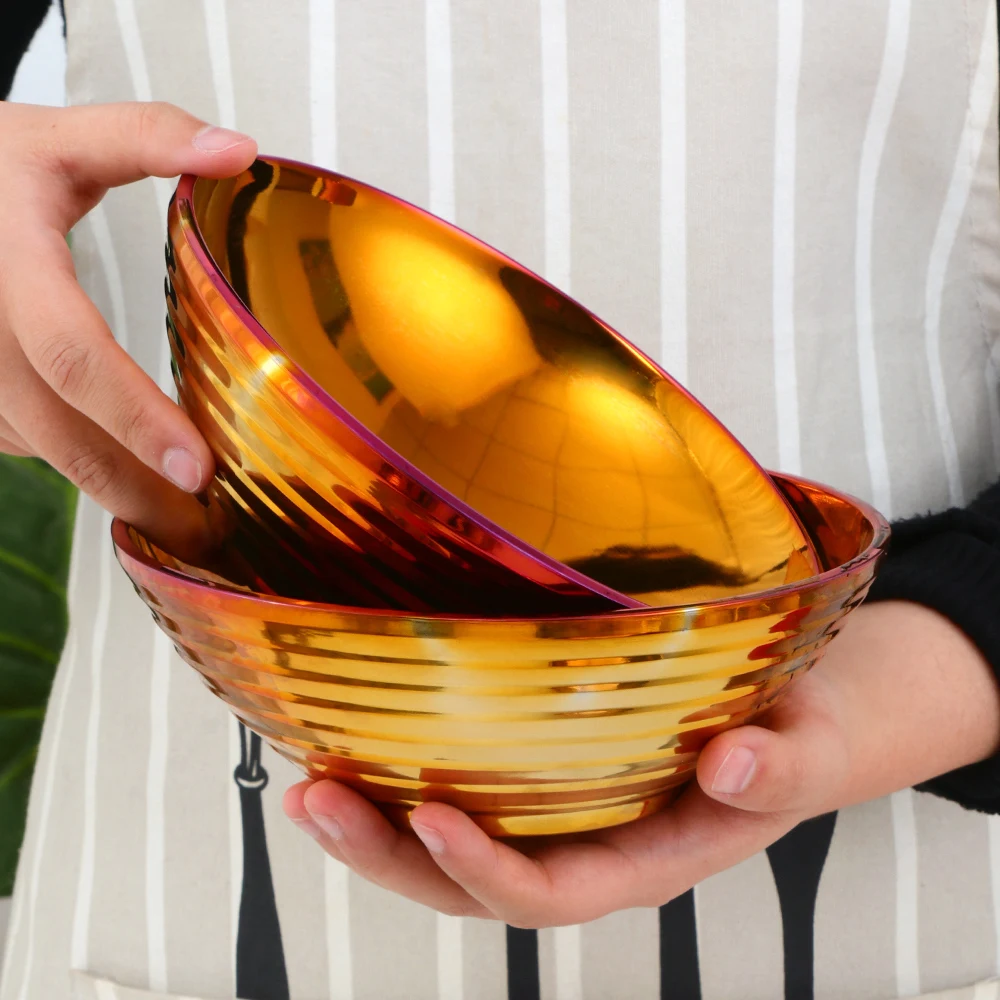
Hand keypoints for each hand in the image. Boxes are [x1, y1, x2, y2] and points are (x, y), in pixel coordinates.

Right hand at [0, 101, 255, 551]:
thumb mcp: (56, 137)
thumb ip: (146, 136)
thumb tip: (239, 152)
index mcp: (9, 267)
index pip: (71, 354)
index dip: (134, 415)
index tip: (198, 468)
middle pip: (61, 437)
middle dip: (139, 493)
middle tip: (211, 534)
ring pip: (47, 453)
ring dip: (116, 489)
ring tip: (189, 521)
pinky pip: (28, 446)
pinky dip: (83, 464)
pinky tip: (131, 475)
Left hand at [284, 601, 999, 926]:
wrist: (795, 710)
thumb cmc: (799, 730)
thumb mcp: (812, 747)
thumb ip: (785, 768)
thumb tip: (735, 763)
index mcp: (650, 856)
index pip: (556, 890)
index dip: (491, 869)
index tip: (436, 817)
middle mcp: (590, 843)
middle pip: (475, 879)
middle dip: (393, 853)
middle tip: (319, 801)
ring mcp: (561, 809)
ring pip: (454, 842)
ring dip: (379, 820)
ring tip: (310, 779)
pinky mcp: (548, 769)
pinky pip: (468, 786)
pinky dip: (406, 774)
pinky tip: (360, 738)